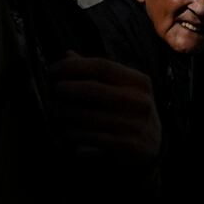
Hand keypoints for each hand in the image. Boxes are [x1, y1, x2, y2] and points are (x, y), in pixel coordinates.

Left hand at [46, 53, 161, 164]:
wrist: (152, 148)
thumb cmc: (128, 113)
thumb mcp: (120, 90)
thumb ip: (96, 73)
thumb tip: (67, 55)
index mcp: (139, 82)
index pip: (102, 66)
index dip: (73, 66)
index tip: (52, 70)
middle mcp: (140, 101)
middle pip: (93, 89)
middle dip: (66, 88)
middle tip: (52, 91)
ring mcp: (134, 124)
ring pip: (87, 115)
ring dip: (64, 112)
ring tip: (55, 112)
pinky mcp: (126, 145)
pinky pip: (89, 136)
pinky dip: (72, 133)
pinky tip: (66, 131)